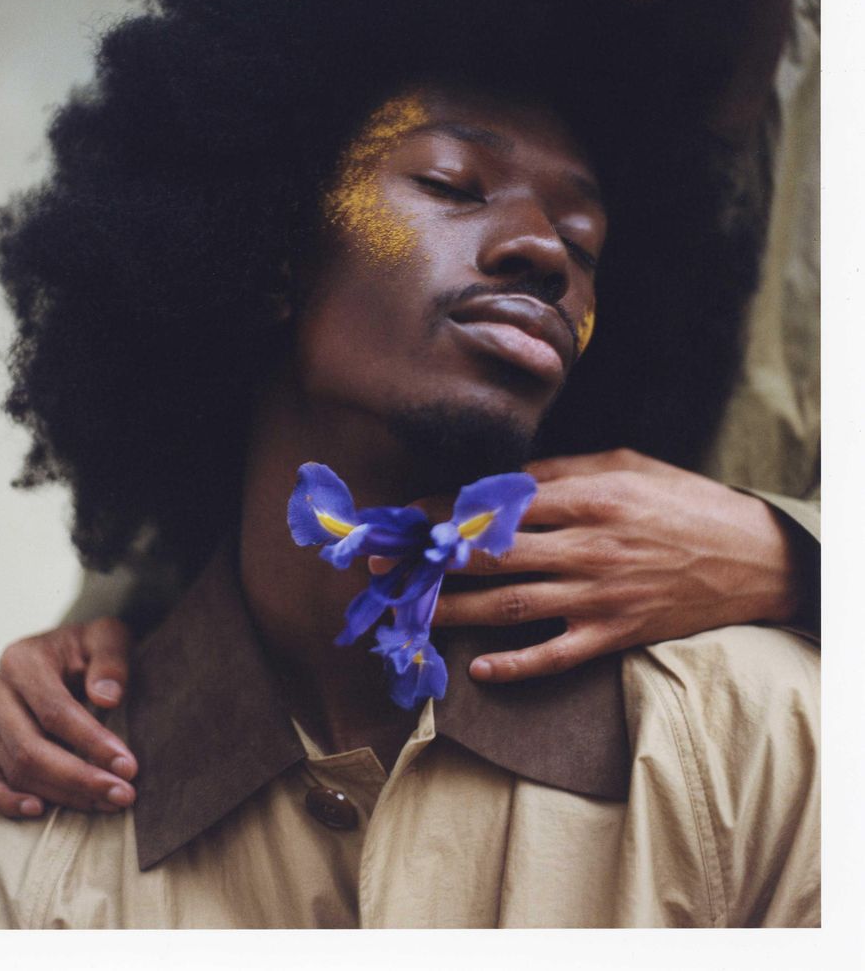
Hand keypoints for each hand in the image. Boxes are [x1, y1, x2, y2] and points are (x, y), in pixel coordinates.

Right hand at [0, 617, 137, 816]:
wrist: (66, 652)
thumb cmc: (90, 648)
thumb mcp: (108, 638)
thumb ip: (111, 661)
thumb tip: (107, 697)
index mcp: (21, 661)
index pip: (55, 712)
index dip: (91, 742)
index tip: (127, 766)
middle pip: (31, 749)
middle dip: (80, 778)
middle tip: (123, 794)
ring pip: (16, 771)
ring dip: (62, 794)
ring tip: (107, 802)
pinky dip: (7, 802)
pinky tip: (40, 811)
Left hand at [373, 449, 801, 682]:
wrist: (752, 556)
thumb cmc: (683, 502)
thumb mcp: (626, 465)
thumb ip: (563, 470)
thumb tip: (502, 480)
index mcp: (587, 497)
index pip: (497, 504)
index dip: (443, 512)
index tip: (402, 518)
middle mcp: (586, 546)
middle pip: (491, 556)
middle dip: (429, 561)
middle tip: (383, 569)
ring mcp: (600, 594)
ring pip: (511, 606)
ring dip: (454, 611)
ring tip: (409, 613)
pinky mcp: (615, 633)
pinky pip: (556, 654)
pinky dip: (516, 666)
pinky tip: (478, 670)